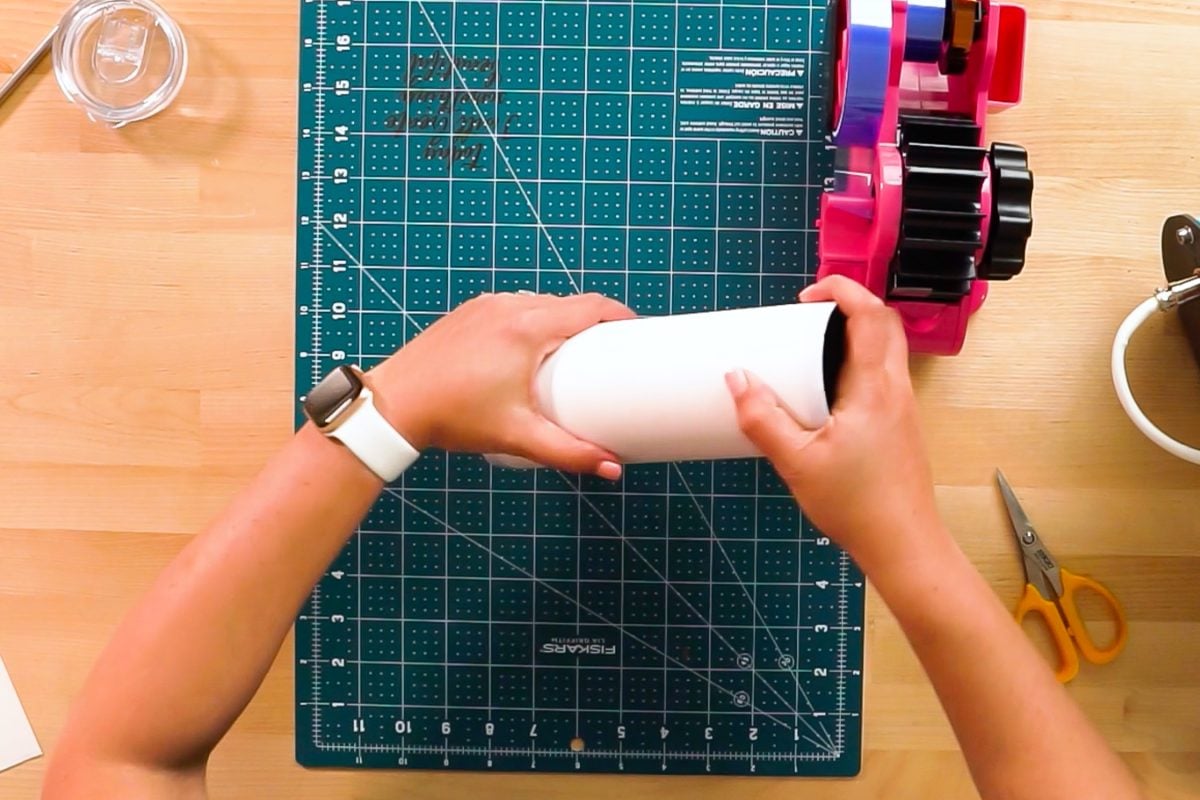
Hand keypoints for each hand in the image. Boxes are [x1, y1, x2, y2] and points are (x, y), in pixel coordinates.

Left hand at [369, 291, 635, 478]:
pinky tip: (533, 342)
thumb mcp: (518, 436)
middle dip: (592, 322)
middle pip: (566, 303)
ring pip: (538, 302)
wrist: (395, 404)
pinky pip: (512, 306)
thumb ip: (569, 452)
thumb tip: (611, 467)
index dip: (619, 314)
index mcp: (527, 327)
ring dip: (560, 318)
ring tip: (574, 348)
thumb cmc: (452, 417)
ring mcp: (484, 306)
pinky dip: (531, 319)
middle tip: (609, 349)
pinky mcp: (467, 313)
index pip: (590, 306)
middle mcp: (507, 307)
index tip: (636, 330)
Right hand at [725, 276, 939, 570]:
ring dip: (852, 337)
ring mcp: (903, 407)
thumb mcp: (797, 462)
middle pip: (884, 324)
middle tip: (806, 319)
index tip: (808, 297)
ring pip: (885, 350)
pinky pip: (881, 377)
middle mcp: (896, 390)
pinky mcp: (900, 425)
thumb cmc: (858, 506)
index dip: (842, 291)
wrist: (903, 545)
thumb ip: (762, 420)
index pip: (871, 315)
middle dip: (847, 308)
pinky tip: (824, 392)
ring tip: (809, 352)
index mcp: (875, 388)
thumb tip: (737, 380)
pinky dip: (855, 365)